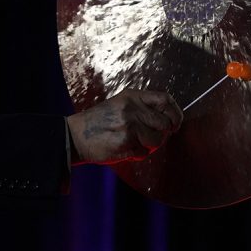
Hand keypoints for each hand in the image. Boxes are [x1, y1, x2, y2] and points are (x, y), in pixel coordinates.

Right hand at [65, 89, 182, 164]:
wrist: (75, 136)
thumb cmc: (99, 122)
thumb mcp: (120, 105)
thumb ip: (141, 108)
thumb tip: (167, 119)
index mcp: (132, 96)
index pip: (165, 99)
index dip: (175, 113)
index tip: (174, 123)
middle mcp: (132, 108)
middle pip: (165, 122)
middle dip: (162, 134)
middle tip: (151, 138)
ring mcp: (130, 125)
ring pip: (157, 140)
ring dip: (149, 146)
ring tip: (134, 143)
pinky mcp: (126, 142)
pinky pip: (144, 153)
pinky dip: (137, 155)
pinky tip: (124, 149)